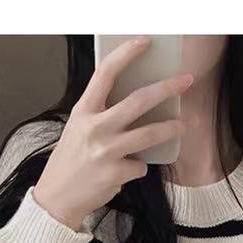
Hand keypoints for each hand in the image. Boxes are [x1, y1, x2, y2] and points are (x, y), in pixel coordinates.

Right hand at [33, 36, 192, 230]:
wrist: (56, 198)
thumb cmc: (69, 163)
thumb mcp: (77, 129)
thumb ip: (100, 115)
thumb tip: (134, 106)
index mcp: (83, 111)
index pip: (106, 73)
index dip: (126, 54)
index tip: (145, 43)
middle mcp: (95, 128)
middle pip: (139, 101)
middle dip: (167, 88)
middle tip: (185, 81)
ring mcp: (107, 151)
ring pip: (149, 134)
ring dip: (170, 128)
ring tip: (182, 125)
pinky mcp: (116, 174)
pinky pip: (140, 167)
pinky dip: (137, 169)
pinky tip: (124, 173)